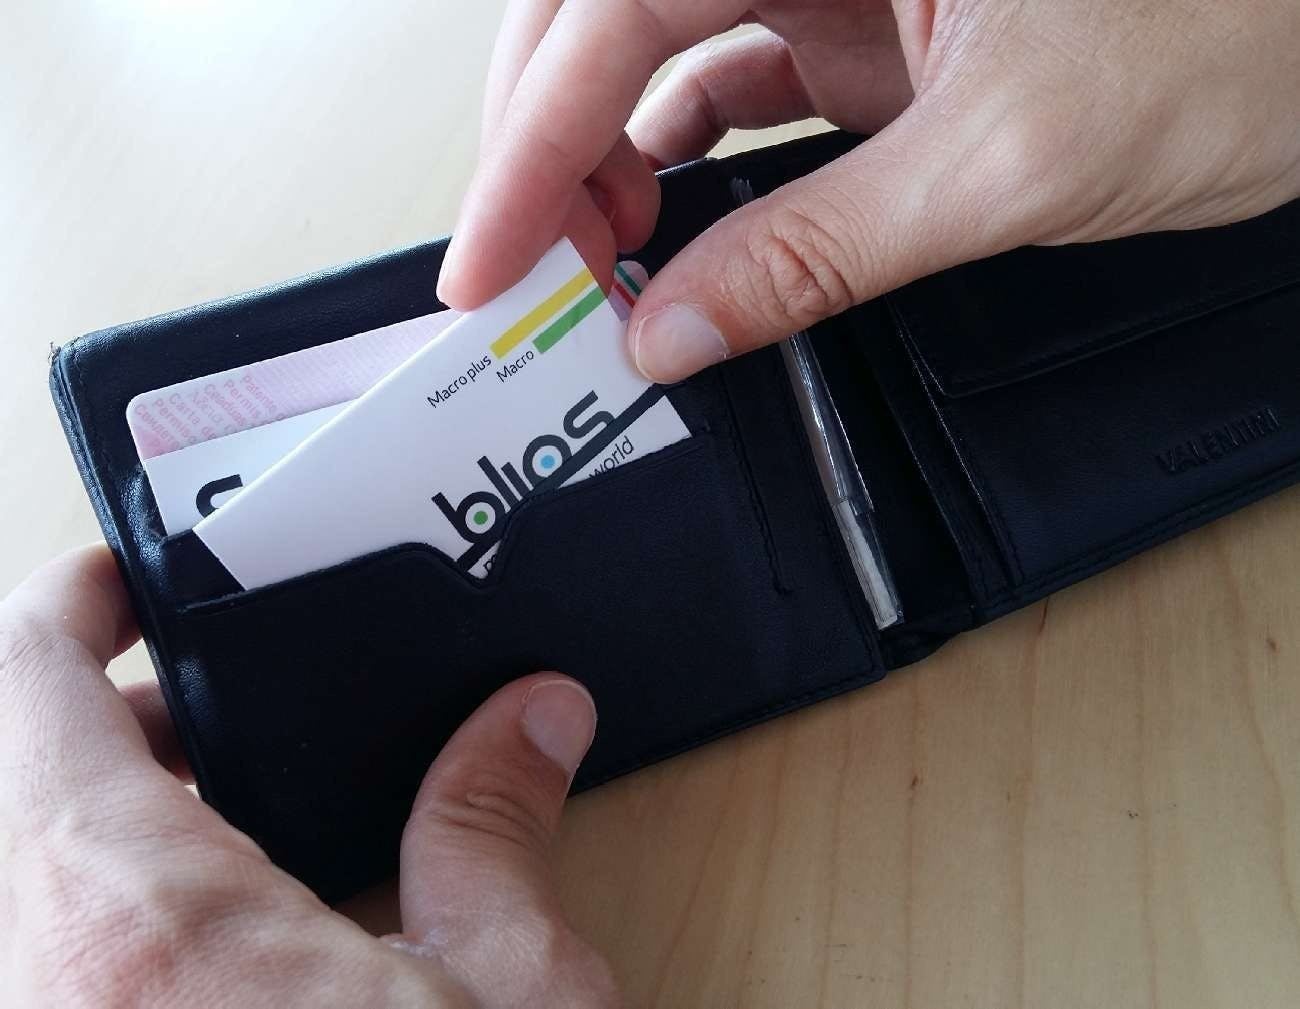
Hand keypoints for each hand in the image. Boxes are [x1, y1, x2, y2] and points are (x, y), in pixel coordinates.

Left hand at [0, 546, 619, 1006]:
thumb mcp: (505, 1000)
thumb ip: (491, 827)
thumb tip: (531, 716)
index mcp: (139, 922)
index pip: (26, 691)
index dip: (66, 608)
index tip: (121, 580)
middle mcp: (39, 988)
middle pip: (16, 788)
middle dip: (116, 729)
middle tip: (220, 714)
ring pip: (28, 881)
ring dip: (109, 828)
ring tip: (229, 823)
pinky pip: (51, 959)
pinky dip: (116, 916)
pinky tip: (228, 939)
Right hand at [437, 0, 1299, 381]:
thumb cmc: (1241, 38)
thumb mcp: (1007, 164)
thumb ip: (818, 253)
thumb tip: (674, 329)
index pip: (618, 7)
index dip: (531, 140)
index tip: (484, 257)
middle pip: (610, 11)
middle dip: (550, 134)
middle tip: (529, 259)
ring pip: (660, 48)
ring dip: (610, 150)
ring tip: (601, 253)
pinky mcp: (871, 36)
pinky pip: (738, 85)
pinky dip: (689, 160)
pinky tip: (672, 224)